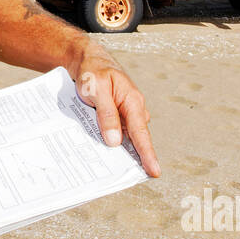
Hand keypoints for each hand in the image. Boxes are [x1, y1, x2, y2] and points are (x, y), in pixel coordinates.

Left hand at [74, 47, 159, 176]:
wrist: (85, 60)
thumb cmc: (93, 71)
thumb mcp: (96, 90)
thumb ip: (106, 114)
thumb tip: (115, 141)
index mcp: (132, 101)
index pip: (141, 133)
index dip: (147, 154)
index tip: (154, 172)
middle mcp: (132, 109)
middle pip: (135, 139)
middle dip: (135, 159)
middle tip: (131, 178)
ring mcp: (125, 114)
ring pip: (125, 138)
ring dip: (119, 151)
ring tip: (111, 170)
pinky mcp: (115, 116)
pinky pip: (115, 133)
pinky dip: (109, 141)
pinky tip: (100, 152)